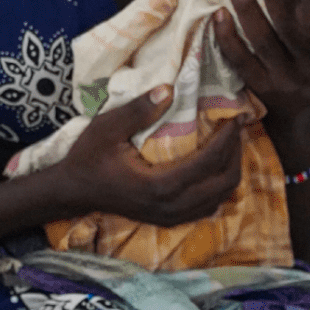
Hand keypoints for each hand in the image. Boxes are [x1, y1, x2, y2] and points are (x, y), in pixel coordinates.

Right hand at [55, 86, 245, 226]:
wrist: (73, 191)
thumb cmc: (88, 157)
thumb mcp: (107, 127)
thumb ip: (139, 109)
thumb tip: (170, 88)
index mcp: (158, 185)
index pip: (209, 162)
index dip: (229, 139)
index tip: (236, 116)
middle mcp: (170, 206)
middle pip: (223, 183)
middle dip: (236, 154)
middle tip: (236, 128)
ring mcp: (170, 217)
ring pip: (219, 198)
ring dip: (230, 170)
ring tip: (230, 144)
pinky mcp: (168, 220)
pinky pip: (207, 207)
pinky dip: (218, 187)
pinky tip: (215, 167)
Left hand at [211, 0, 309, 166]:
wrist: (303, 129)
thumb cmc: (306, 77)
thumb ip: (302, 25)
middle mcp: (309, 66)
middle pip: (290, 24)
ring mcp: (285, 81)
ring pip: (264, 42)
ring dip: (246, 11)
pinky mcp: (263, 93)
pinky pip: (242, 64)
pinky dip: (228, 40)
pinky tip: (217, 19)